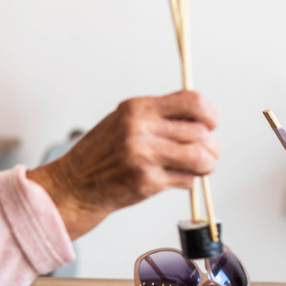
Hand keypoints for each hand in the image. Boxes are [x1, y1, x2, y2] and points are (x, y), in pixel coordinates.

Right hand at [27, 91, 218, 238]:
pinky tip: (174, 178)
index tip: (211, 124)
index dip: (209, 114)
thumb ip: (158, 116)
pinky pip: (187, 180)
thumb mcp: (123, 121)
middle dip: (211, 146)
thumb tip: (200, 120)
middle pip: (201, 132)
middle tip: (207, 153)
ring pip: (201, 157)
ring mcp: (144, 155)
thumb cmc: (100, 154)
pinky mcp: (147, 181)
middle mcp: (140, 128)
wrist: (74, 184)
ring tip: (198, 168)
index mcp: (137, 108)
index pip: (192, 101)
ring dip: (206, 165)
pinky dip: (188, 181)